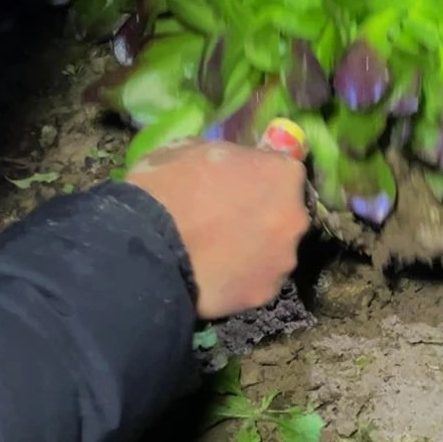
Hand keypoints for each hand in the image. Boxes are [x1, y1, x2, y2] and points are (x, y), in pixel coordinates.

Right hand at [128, 138, 309, 319]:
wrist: (147, 250)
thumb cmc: (166, 188)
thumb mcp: (192, 148)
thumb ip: (228, 156)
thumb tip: (233, 163)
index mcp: (283, 174)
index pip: (283, 172)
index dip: (260, 179)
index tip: (240, 185)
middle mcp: (295, 218)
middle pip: (285, 214)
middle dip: (263, 216)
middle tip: (229, 221)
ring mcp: (283, 259)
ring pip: (275, 251)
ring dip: (256, 249)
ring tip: (220, 253)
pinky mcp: (266, 293)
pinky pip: (258, 280)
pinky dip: (242, 278)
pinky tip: (217, 276)